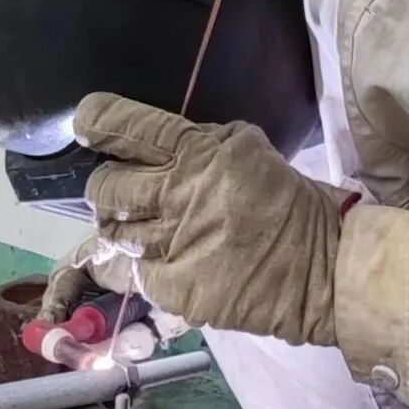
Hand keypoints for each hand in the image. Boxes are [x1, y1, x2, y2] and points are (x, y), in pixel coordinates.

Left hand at [38, 93, 344, 345]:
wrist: (323, 266)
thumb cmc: (290, 201)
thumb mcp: (249, 150)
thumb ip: (202, 144)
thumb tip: (161, 146)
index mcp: (198, 153)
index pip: (129, 128)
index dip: (99, 121)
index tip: (85, 122)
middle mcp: (177, 194)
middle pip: (106, 187)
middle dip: (107, 188)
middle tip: (124, 194)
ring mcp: (173, 244)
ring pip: (113, 233)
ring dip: (123, 229)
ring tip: (145, 230)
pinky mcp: (175, 287)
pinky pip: (137, 273)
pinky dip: (147, 267)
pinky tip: (169, 262)